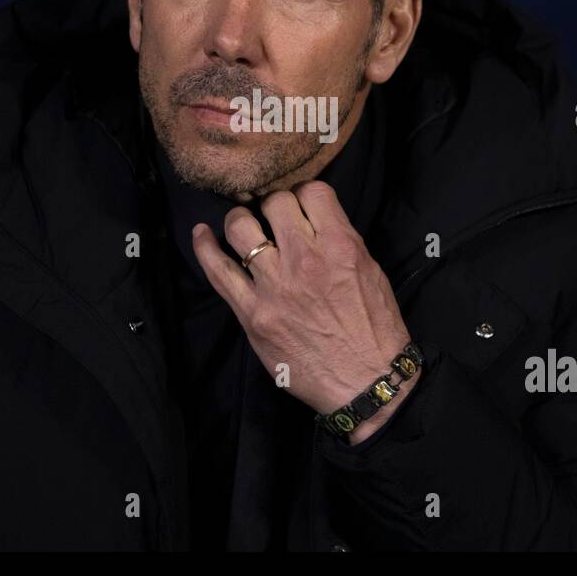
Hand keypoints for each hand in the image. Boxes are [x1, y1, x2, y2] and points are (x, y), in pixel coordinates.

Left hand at [191, 180, 418, 440]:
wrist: (366, 383)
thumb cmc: (375, 330)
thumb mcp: (372, 273)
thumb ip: (342, 241)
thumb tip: (315, 221)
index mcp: (341, 246)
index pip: (313, 192)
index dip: (305, 194)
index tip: (301, 205)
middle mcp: (305, 260)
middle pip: (275, 203)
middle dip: (275, 205)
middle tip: (275, 218)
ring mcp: (274, 286)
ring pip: (241, 228)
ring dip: (240, 220)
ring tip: (243, 225)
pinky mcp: (252, 313)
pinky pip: (218, 271)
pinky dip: (205, 248)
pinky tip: (201, 233)